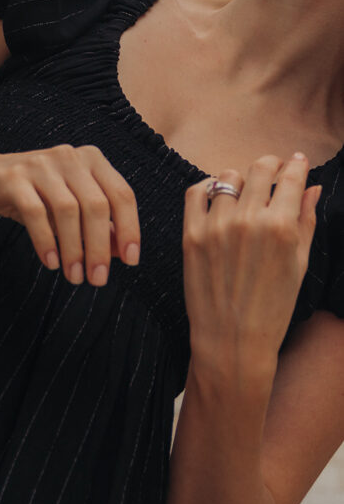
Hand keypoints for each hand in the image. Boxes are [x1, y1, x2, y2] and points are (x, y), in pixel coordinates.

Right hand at [0, 143, 140, 284]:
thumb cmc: (32, 195)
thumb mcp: (69, 208)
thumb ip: (97, 225)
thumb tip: (124, 253)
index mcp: (91, 160)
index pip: (122, 194)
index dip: (129, 229)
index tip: (131, 262)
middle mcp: (69, 157)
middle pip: (97, 205)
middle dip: (100, 247)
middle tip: (97, 279)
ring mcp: (40, 164)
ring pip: (68, 211)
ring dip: (74, 249)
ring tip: (74, 276)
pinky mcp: (13, 178)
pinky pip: (35, 213)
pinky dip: (46, 241)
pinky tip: (50, 262)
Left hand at [182, 152, 321, 383]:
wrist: (232, 342)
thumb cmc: (273, 308)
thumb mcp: (300, 265)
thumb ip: (306, 221)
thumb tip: (312, 187)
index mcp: (281, 227)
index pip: (291, 177)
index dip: (297, 164)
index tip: (297, 161)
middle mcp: (248, 220)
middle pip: (259, 169)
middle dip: (271, 165)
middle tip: (273, 171)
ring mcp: (216, 226)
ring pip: (228, 177)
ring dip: (241, 179)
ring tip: (245, 192)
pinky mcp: (191, 235)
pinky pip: (197, 192)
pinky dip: (207, 187)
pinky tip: (217, 197)